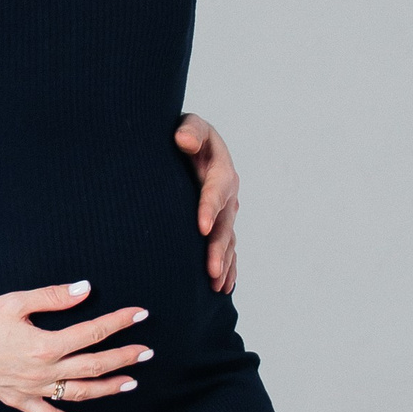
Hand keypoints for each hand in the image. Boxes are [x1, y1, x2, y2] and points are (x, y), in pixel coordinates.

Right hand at [0, 282, 151, 411]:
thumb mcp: (16, 301)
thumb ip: (54, 296)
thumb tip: (86, 289)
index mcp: (46, 344)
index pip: (92, 333)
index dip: (119, 322)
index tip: (139, 314)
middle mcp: (44, 371)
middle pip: (93, 365)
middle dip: (123, 357)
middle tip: (147, 351)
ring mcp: (33, 389)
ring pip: (79, 393)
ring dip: (107, 388)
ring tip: (131, 382)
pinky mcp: (19, 400)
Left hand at [174, 111, 238, 294]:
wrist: (192, 143)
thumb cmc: (188, 134)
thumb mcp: (191, 125)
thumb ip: (190, 130)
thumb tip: (184, 140)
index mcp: (221, 170)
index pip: (215, 190)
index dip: (209, 208)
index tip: (202, 227)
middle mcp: (228, 194)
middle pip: (224, 224)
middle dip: (218, 248)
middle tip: (211, 270)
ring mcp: (226, 211)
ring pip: (227, 241)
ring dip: (223, 263)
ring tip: (216, 284)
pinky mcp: (220, 223)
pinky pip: (227, 248)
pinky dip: (227, 267)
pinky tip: (223, 286)